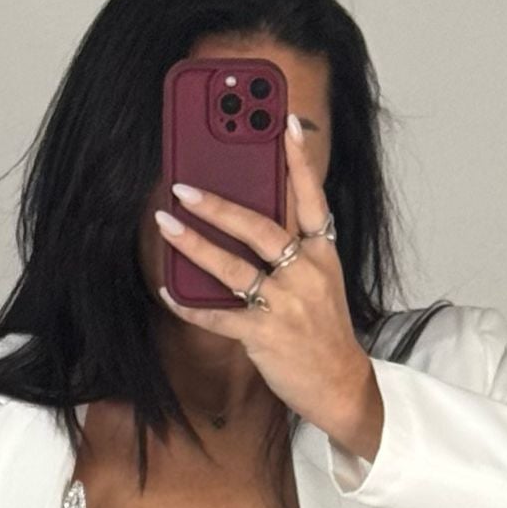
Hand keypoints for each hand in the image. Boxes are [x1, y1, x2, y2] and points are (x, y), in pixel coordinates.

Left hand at [154, 117, 384, 461]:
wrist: (340, 385)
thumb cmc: (324, 332)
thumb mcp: (322, 283)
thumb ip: (294, 251)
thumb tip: (248, 221)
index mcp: (323, 256)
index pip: (314, 199)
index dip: (300, 160)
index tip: (286, 122)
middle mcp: (306, 274)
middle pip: (260, 228)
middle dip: (219, 205)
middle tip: (184, 187)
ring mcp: (285, 306)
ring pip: (233, 268)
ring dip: (195, 244)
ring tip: (166, 223)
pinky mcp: (264, 336)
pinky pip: (218, 316)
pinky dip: (190, 305)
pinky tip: (168, 291)